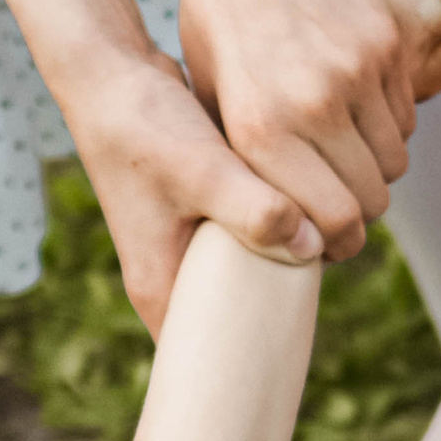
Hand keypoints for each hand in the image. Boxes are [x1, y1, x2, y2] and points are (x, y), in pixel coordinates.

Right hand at [67, 50, 332, 333]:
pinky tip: (311, 226)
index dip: (251, 365)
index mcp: (160, 288)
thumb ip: (254, 209)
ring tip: (329, 265)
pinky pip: (247, 245)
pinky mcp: (201, 218)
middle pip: (234, 323)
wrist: (111, 75)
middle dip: (277, 317)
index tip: (298, 357)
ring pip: (246, 280)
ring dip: (281, 272)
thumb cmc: (143, 126)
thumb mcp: (201, 170)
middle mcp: (171, 277)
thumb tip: (311, 244)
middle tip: (327, 307)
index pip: (207, 357)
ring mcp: (184, 249)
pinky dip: (274, 239)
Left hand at [176, 0, 416, 263]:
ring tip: (347, 159)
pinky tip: (358, 113)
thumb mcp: (208, 99)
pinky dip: (388, 128)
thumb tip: (277, 231)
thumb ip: (245, 166)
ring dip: (376, 171)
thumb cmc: (219, 21)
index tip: (327, 241)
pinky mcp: (386, 46)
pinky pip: (405, 117)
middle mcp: (312, 107)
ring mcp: (356, 74)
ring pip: (394, 162)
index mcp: (258, 130)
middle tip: (342, 207)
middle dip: (359, 215)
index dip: (335, 243)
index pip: (328, 224)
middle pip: (370, 200)